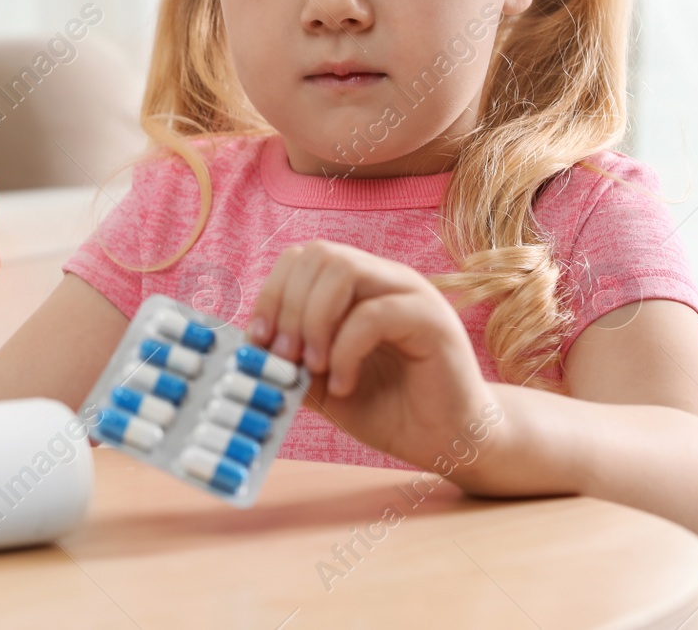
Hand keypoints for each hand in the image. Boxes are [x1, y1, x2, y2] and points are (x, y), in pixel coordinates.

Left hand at [246, 239, 495, 474]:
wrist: (448, 442)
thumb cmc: (389, 409)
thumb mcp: (324, 385)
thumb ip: (293, 361)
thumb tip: (249, 347)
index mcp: (359, 287)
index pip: (304, 257)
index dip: (273, 292)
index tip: (258, 339)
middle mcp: (385, 279)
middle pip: (321, 255)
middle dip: (289, 306)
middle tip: (284, 357)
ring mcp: (411, 293)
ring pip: (345, 270)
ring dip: (314, 320)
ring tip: (313, 366)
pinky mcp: (432, 320)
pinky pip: (373, 314)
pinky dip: (345, 350)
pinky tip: (343, 384)